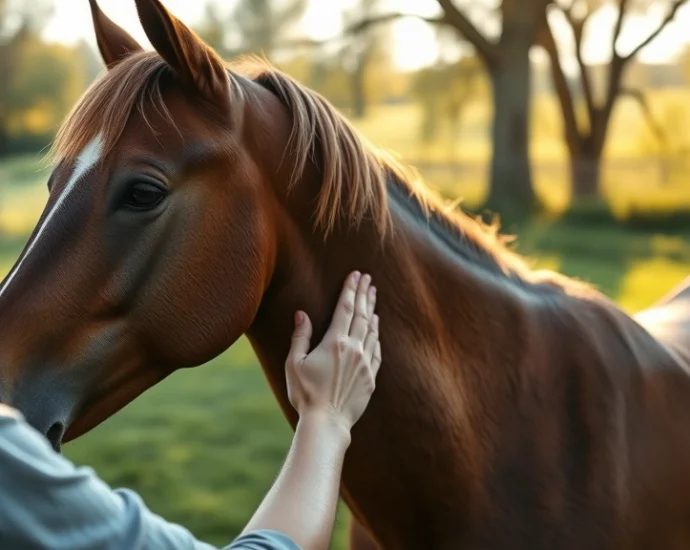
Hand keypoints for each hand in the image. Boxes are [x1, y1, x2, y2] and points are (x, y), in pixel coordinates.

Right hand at [285, 271, 381, 433]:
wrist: (327, 423)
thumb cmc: (305, 394)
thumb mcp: (294, 364)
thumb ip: (300, 337)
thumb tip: (302, 314)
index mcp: (334, 342)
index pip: (344, 308)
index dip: (350, 290)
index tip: (355, 274)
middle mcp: (353, 349)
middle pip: (362, 315)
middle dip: (364, 294)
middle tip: (368, 279)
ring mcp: (365, 363)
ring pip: (372, 331)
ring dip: (372, 311)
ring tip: (373, 296)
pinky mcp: (370, 378)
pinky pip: (376, 350)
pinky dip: (376, 335)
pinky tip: (376, 328)